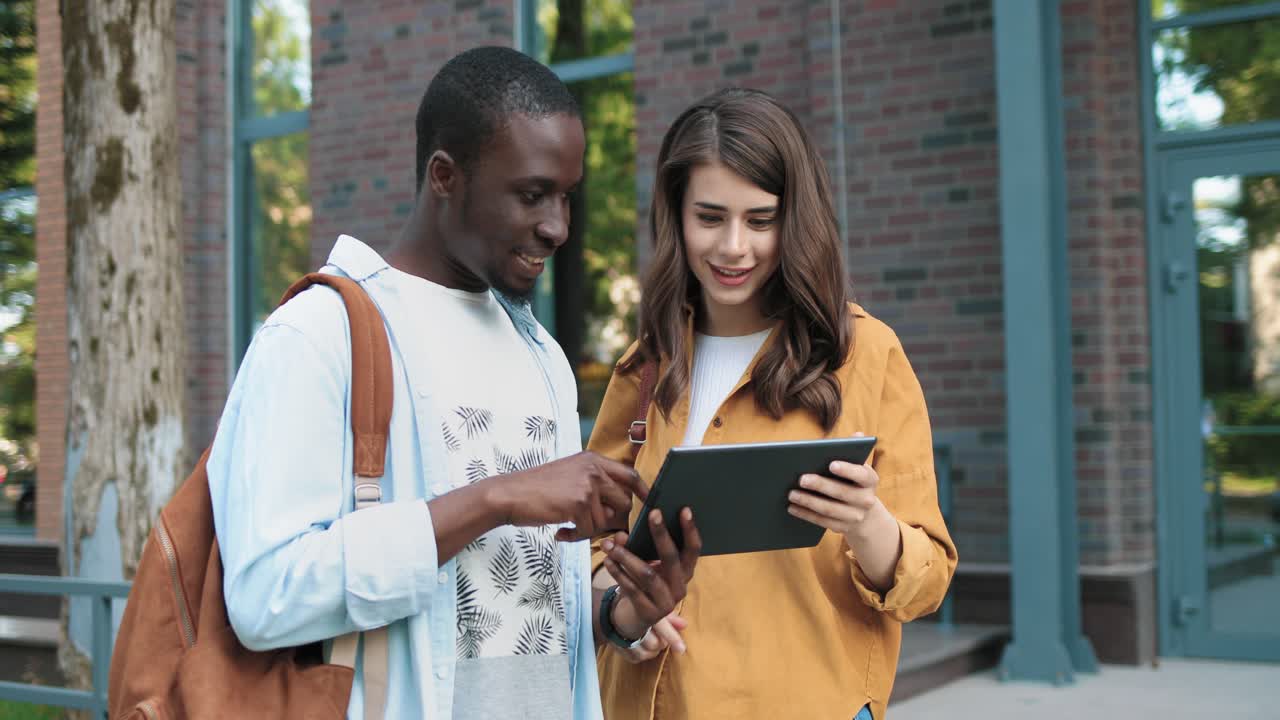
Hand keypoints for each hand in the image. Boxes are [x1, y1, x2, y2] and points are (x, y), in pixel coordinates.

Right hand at [488, 451, 646, 541]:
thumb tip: (618, 511)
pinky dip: (576, 537)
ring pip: (605, 521)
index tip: (648, 507)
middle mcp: (594, 469)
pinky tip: (561, 533)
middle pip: (624, 502)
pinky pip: (590, 531)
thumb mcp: (569, 476)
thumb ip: (594, 486)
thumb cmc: (537, 490)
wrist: (508, 495)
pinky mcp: (579, 503)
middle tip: (591, 526)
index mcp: (593, 460)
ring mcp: (588, 485)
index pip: (630, 475)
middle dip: (613, 520)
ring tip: (567, 527)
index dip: (643, 493)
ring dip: (588, 530)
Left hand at [601, 508, 700, 637]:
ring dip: (627, 556)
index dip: (690, 530)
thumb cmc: (645, 581)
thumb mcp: (646, 563)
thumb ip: (636, 547)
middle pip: (672, 558)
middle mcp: (680, 586)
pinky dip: (618, 573)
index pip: (693, 550)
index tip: (684, 509)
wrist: (637, 615)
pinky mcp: (649, 613)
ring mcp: (666, 602)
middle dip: (662, 534)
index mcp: (685, 571)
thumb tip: (621, 535)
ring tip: (611, 543)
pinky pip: (633, 589)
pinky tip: (608, 561)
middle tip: (653, 514)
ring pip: (648, 574)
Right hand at [615, 612, 687, 662]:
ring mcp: (624, 638)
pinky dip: (642, 654)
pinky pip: (637, 658)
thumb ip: (670, 618)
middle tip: (658, 634)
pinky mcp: (619, 648)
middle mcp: (633, 626)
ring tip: (650, 639)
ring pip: (646, 653)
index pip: (661, 626)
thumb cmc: (638, 609)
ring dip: (652, 649)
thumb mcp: (654, 608)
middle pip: (655, 644)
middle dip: (661, 641)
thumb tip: (685, 625)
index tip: (681, 649)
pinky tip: (642, 645)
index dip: (672, 638)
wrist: (611, 611)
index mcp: (644, 612)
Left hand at [786, 433, 902, 590]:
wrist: (865, 513)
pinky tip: (792, 507)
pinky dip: (806, 514)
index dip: (847, 470)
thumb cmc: (853, 482)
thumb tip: (858, 435)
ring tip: (791, 494)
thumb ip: (852, 451)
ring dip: (808, 502)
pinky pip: (822, 522)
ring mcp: (856, 516)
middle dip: (820, 485)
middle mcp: (866, 500)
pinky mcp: (843, 528)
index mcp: (870, 480)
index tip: (831, 464)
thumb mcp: (856, 467)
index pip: (861, 475)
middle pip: (842, 493)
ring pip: (830, 509)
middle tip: (801, 478)